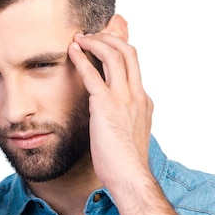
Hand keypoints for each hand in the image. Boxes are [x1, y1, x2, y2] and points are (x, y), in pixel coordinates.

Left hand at [68, 32, 153, 189]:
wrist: (130, 177)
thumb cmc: (125, 164)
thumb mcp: (128, 136)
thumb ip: (122, 121)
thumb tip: (110, 120)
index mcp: (143, 102)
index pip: (134, 66)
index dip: (119, 50)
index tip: (103, 45)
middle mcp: (137, 95)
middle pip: (129, 52)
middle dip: (109, 38)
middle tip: (91, 36)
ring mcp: (124, 98)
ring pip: (114, 55)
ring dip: (95, 42)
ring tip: (79, 39)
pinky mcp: (106, 105)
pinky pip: (93, 75)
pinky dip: (82, 58)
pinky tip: (71, 51)